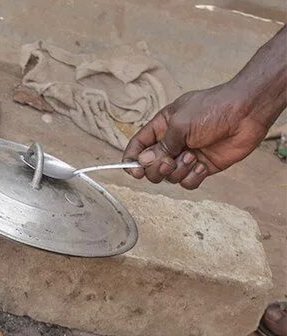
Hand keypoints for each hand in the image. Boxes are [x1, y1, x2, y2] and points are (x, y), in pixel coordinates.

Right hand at [123, 25, 285, 189]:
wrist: (246, 112)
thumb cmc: (212, 109)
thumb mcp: (180, 124)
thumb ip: (161, 146)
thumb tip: (144, 162)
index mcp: (162, 127)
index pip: (138, 146)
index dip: (132, 159)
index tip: (133, 170)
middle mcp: (172, 143)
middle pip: (151, 167)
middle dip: (156, 169)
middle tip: (167, 162)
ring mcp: (187, 156)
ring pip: (169, 176)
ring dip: (178, 170)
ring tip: (193, 157)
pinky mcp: (203, 167)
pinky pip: (187, 183)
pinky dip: (192, 178)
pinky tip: (202, 166)